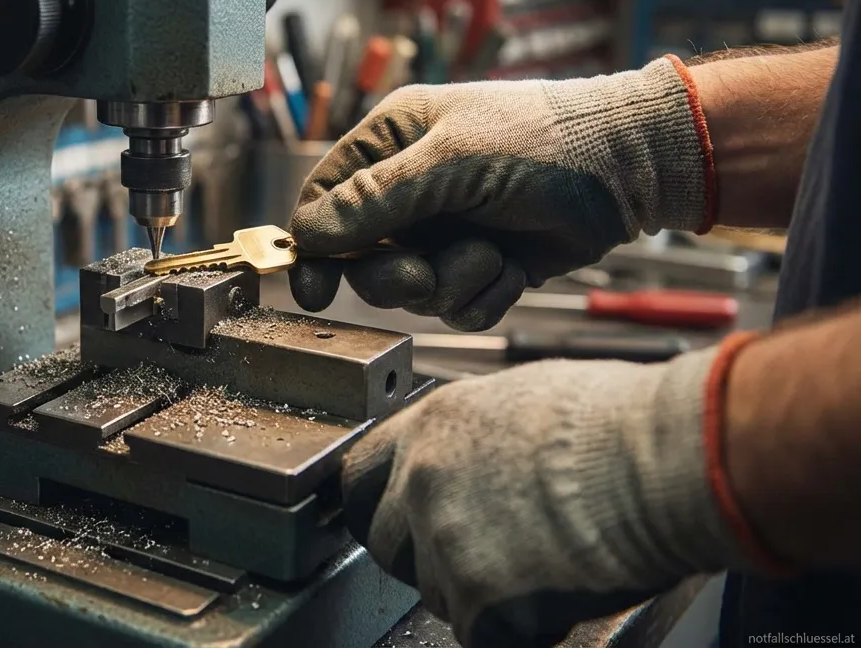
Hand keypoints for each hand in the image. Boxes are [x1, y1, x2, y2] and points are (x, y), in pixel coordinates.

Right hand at [289, 57, 714, 330]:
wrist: (633, 167)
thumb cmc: (546, 140)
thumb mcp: (452, 161)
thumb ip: (376, 199)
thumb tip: (308, 234)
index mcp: (391, 143)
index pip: (323, 201)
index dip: (314, 248)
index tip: (313, 289)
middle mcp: (411, 189)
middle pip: (361, 260)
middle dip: (395, 275)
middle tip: (422, 273)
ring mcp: (446, 231)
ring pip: (411, 291)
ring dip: (451, 282)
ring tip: (491, 254)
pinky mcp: (481, 266)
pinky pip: (456, 307)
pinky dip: (484, 295)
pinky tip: (512, 267)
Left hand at [342, 349, 750, 646]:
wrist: (663, 460)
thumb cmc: (621, 422)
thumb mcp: (524, 398)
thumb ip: (477, 436)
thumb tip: (477, 459)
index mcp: (432, 426)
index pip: (359, 479)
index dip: (382, 509)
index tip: (400, 524)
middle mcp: (422, 479)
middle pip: (387, 544)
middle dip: (429, 559)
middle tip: (488, 557)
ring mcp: (444, 539)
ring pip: (435, 593)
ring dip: (477, 594)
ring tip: (540, 567)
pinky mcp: (479, 595)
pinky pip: (478, 634)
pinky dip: (515, 629)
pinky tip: (555, 595)